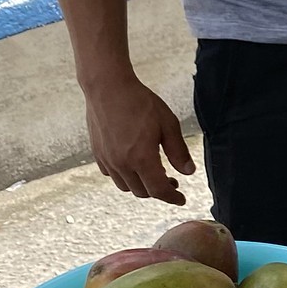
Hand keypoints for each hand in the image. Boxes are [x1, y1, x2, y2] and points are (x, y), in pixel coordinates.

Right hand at [84, 75, 194, 204]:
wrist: (107, 88)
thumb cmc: (140, 103)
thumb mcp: (168, 125)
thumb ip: (178, 151)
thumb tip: (188, 172)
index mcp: (141, 159)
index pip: (159, 190)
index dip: (172, 197)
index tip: (181, 199)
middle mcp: (122, 164)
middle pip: (142, 191)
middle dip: (159, 191)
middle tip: (172, 182)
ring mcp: (107, 160)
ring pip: (126, 186)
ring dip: (141, 185)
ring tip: (154, 173)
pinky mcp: (97, 153)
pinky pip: (112, 175)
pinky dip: (125, 177)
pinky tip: (134, 165)